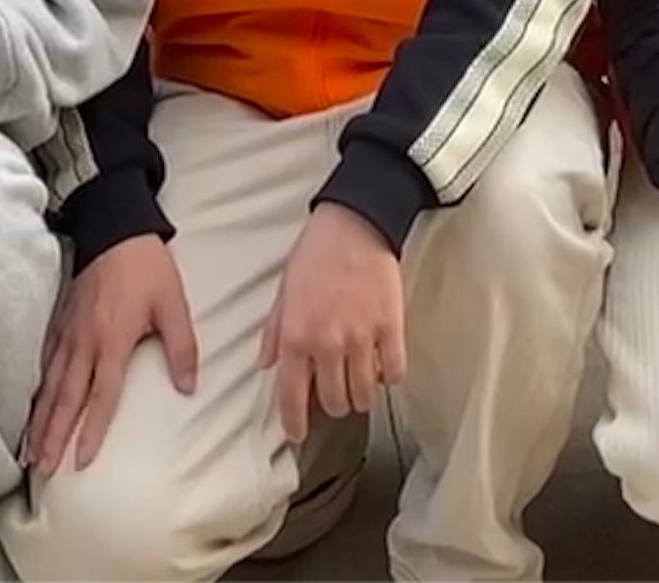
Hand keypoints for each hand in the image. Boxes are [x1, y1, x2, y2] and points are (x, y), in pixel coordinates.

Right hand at [24, 238, 197, 474]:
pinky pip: (44, 361)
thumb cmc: (146, 267)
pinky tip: (31, 405)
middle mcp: (84, 342)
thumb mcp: (173, 304)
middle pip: (66, 398)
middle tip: (43, 468)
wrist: (113, 227)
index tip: (82, 461)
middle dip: (53, 436)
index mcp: (113, 341)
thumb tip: (187, 387)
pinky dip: (36, 387)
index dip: (92, 430)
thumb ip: (181, 347)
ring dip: (39, 419)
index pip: (101, 395)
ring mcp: (67, 332)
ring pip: (50, 384)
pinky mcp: (59, 321)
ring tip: (30, 449)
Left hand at [258, 204, 405, 445]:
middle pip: (334, 403)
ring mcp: (362, 339)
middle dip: (333, 404)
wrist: (355, 224)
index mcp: (297, 337)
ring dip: (360, 395)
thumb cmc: (315, 255)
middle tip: (334, 392)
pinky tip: (381, 366)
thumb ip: (274, 333)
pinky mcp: (391, 329)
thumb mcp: (283, 293)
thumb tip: (265, 365)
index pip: (293, 398)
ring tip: (358, 381)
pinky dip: (387, 377)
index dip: (295, 424)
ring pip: (364, 395)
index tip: (298, 434)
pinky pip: (393, 373)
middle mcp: (328, 344)